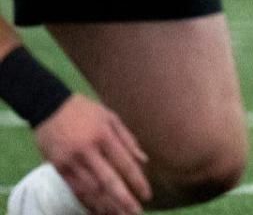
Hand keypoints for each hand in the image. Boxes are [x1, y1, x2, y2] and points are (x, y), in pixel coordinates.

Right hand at [34, 95, 151, 214]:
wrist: (48, 106)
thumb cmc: (85, 111)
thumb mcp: (110, 117)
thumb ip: (128, 139)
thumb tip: (144, 160)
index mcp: (104, 136)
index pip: (125, 163)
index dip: (137, 181)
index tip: (147, 195)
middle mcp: (87, 151)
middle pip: (108, 181)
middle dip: (123, 199)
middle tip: (135, 212)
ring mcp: (70, 161)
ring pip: (91, 189)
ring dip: (106, 204)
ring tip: (119, 214)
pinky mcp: (58, 167)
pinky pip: (75, 189)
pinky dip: (88, 201)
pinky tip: (98, 209)